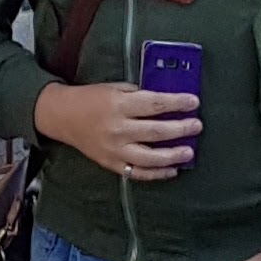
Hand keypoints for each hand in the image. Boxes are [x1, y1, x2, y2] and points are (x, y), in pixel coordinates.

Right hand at [32, 81, 201, 180]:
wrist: (63, 117)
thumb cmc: (92, 98)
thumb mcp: (115, 88)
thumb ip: (139, 94)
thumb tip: (167, 102)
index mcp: (119, 105)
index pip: (154, 104)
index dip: (176, 103)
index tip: (193, 102)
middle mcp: (118, 129)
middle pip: (156, 132)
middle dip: (180, 129)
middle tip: (197, 126)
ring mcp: (115, 150)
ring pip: (149, 158)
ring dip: (173, 155)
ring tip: (189, 151)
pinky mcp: (112, 164)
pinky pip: (137, 172)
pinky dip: (157, 173)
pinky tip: (172, 169)